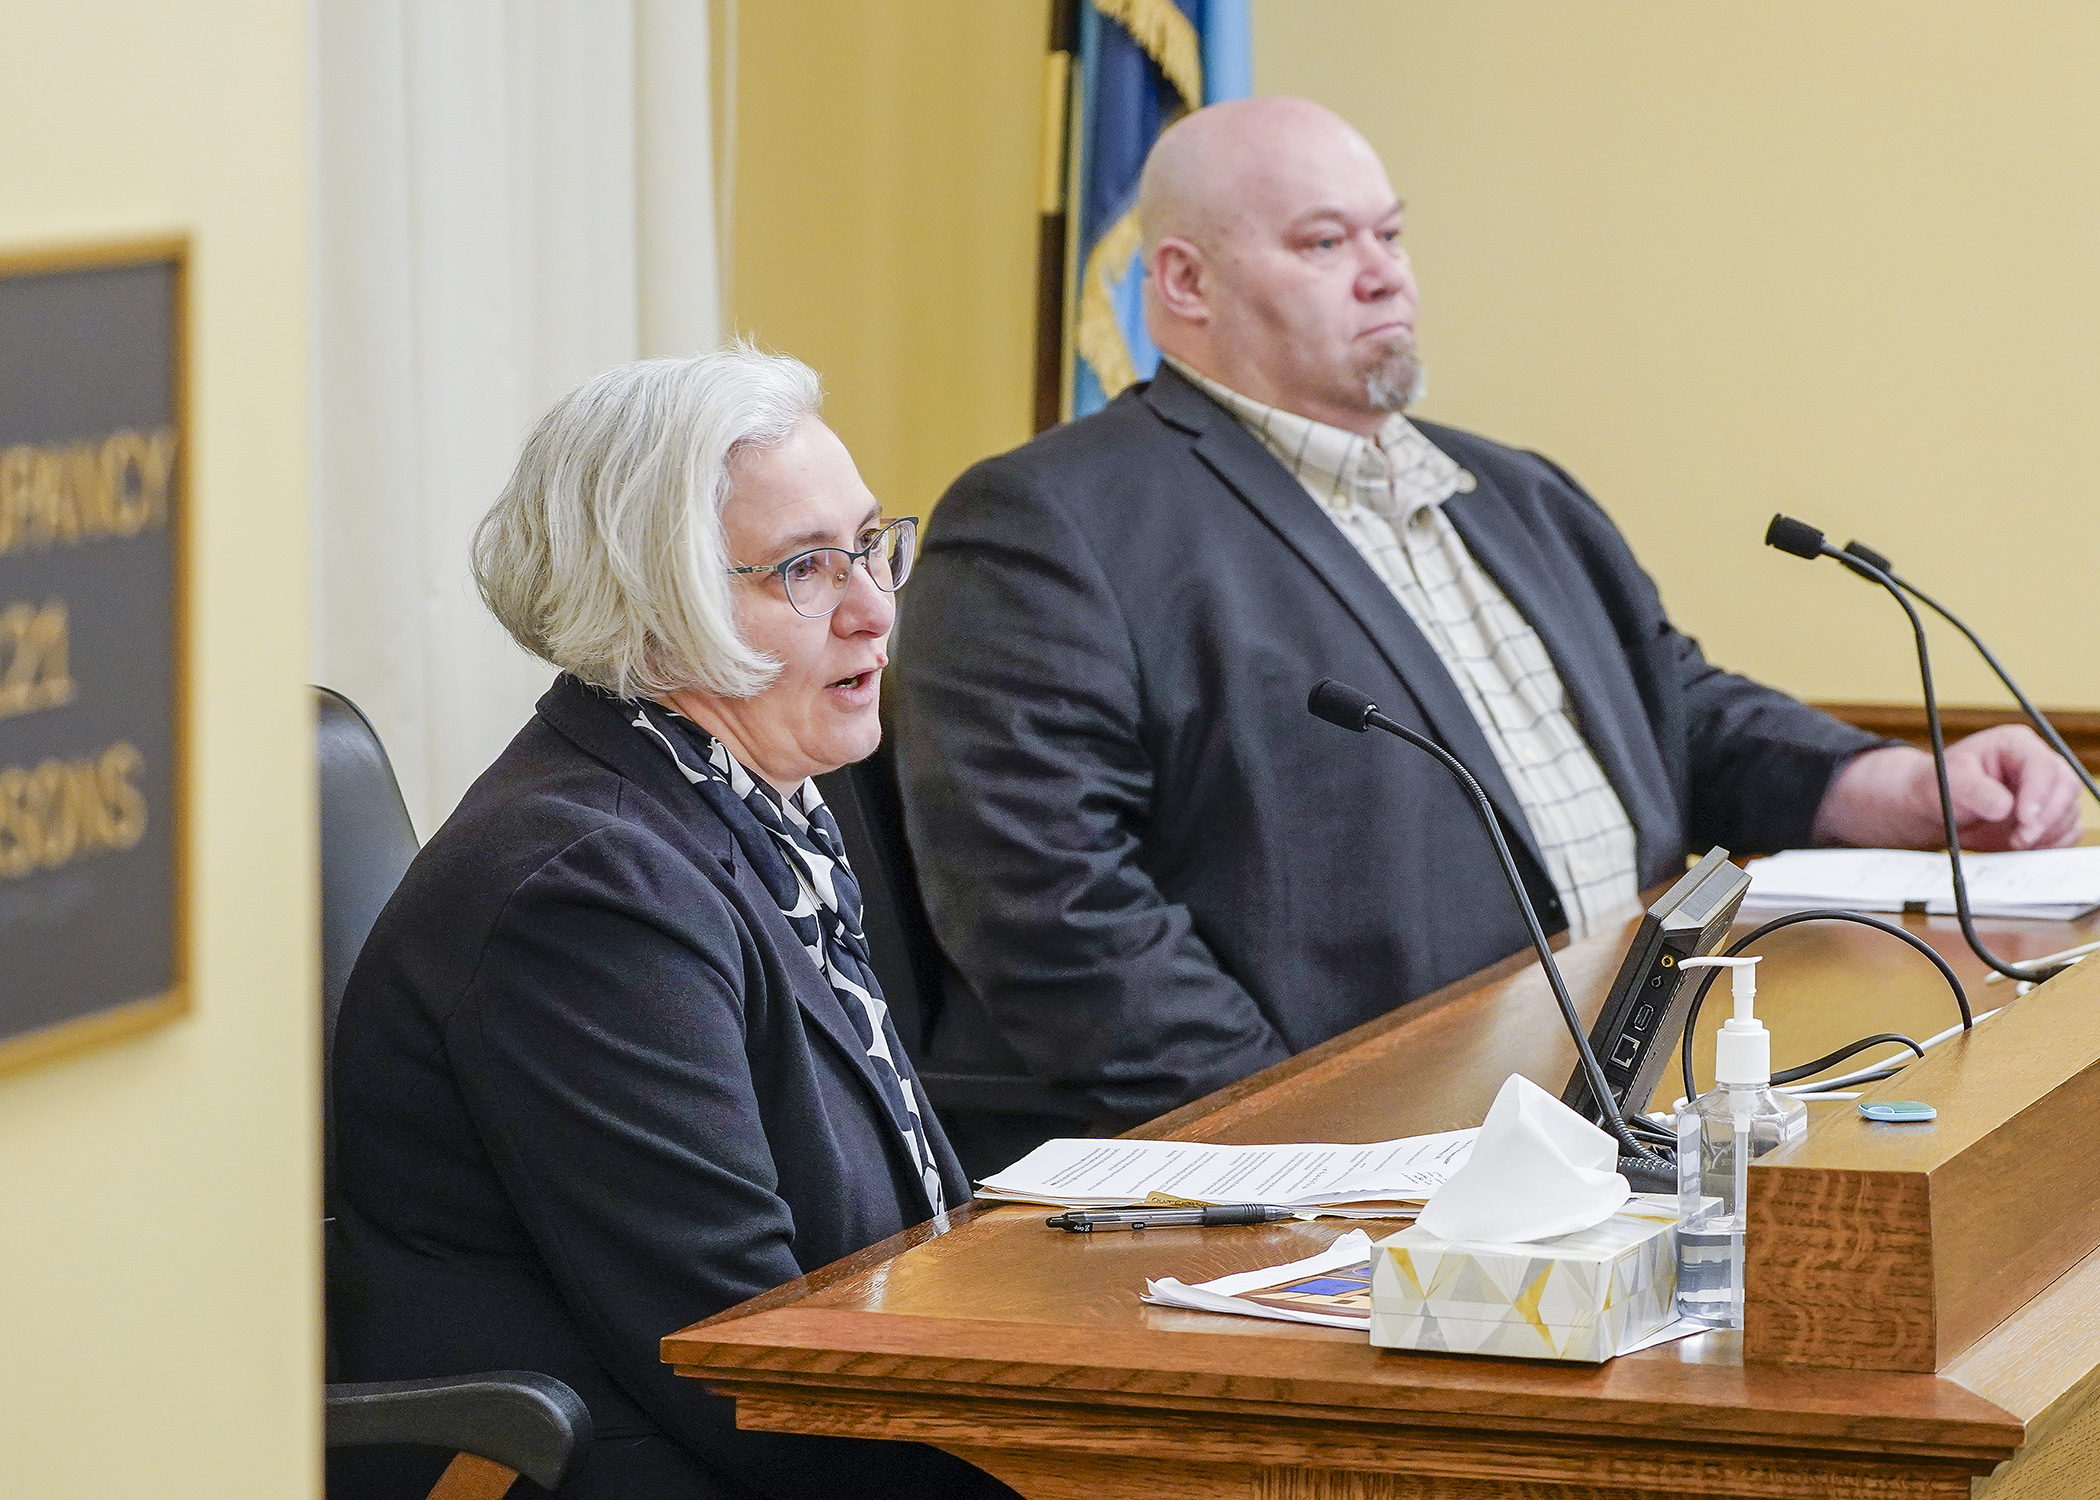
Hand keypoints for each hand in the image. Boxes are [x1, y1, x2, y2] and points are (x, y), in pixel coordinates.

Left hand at [1813, 725, 2086, 851]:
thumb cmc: (1940, 786)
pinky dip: (2053, 843)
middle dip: (2047, 817)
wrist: (1937, 807)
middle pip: (2065, 786)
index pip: (2041, 765)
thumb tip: (2005, 808)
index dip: (2039, 793)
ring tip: (2015, 843)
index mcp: (2014, 744)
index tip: (2023, 818)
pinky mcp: (2049, 813)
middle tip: (2021, 839)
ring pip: (2069, 810)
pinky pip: (2067, 829)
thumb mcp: (1950, 783)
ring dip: (2049, 833)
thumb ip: (1976, 792)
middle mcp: (2037, 763)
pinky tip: (2028, 848)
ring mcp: (2047, 788)